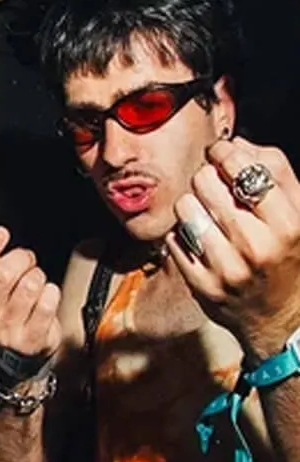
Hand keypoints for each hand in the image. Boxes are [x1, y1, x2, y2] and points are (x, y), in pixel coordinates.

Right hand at [0, 226, 61, 357]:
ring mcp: (7, 330)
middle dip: (20, 258)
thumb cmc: (3, 313)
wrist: (17, 356)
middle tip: (26, 260)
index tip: (0, 235)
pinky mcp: (31, 339)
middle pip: (1, 274)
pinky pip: (47, 303)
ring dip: (37, 276)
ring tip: (35, 281)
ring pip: (29, 285)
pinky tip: (45, 296)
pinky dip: (51, 293)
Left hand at [166, 135, 299, 358]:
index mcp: (287, 223)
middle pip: (206, 182)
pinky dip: (181, 234)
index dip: (226, 153)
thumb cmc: (290, 254)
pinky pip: (173, 239)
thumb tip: (235, 144)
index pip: (245, 169)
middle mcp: (256, 245)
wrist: (283, 317)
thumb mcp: (299, 212)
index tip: (220, 152)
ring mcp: (226, 268)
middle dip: (206, 177)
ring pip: (185, 208)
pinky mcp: (201, 285)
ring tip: (205, 213)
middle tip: (213, 186)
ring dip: (191, 204)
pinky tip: (199, 239)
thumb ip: (275, 172)